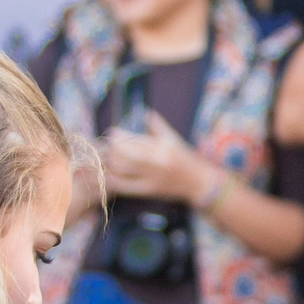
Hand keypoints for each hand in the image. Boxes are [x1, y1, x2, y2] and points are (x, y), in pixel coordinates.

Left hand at [98, 110, 213, 202]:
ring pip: (121, 170)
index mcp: (160, 147)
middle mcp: (155, 163)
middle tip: (105, 147)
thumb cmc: (185, 158)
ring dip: (109, 164)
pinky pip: (125, 187)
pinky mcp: (148, 191)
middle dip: (110, 150)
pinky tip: (106, 176)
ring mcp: (151, 178)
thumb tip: (145, 112)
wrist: (198, 183)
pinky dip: (113, 181)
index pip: (132, 140)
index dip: (117, 136)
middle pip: (123, 155)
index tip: (112, 133)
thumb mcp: (174, 139)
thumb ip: (158, 125)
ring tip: (105, 159)